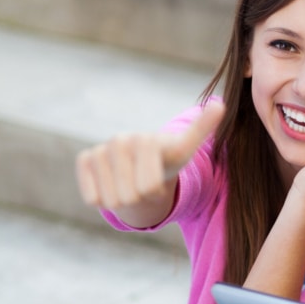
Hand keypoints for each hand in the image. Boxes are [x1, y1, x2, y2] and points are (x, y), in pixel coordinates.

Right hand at [75, 101, 224, 210]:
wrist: (144, 162)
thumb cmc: (167, 158)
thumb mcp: (187, 148)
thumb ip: (204, 128)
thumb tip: (220, 103)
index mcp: (146, 140)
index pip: (148, 188)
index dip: (156, 190)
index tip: (160, 176)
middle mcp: (119, 141)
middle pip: (130, 196)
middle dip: (140, 196)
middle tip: (145, 181)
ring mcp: (100, 150)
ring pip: (111, 200)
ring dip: (123, 198)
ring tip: (131, 181)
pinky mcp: (84, 160)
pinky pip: (91, 196)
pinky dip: (102, 197)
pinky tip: (112, 183)